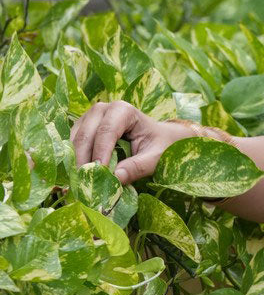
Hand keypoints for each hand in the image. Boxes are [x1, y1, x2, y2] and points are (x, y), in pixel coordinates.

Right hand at [69, 100, 188, 186]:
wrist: (158, 138)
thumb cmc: (159, 145)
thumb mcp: (155, 157)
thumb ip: (138, 167)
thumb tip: (116, 178)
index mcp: (123, 110)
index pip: (106, 131)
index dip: (100, 153)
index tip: (99, 174)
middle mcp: (102, 109)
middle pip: (86, 135)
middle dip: (84, 160)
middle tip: (84, 185)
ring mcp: (90, 117)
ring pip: (75, 140)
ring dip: (76, 162)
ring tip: (80, 184)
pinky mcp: (82, 128)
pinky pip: (72, 144)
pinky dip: (74, 161)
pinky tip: (78, 177)